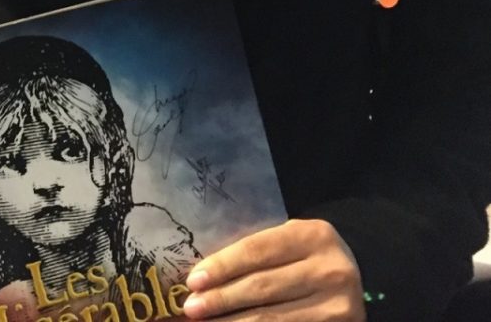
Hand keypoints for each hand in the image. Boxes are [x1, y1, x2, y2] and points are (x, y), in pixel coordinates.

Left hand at [183, 218, 365, 321]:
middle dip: (221, 299)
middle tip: (191, 308)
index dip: (223, 266)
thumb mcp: (293, 243)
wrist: (357, 282)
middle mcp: (329, 270)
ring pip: (271, 319)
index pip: (258, 250)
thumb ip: (260, 251)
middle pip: (262, 287)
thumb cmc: (310, 258)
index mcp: (314, 235)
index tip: (193, 280)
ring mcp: (335, 307)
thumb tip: (204, 274)